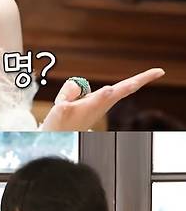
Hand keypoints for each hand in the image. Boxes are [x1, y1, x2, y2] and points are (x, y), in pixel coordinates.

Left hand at [44, 69, 163, 129]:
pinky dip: (63, 100)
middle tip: (135, 83)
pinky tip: (61, 107)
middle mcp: (94, 106)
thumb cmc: (62, 122)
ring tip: (109, 90)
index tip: (158, 72)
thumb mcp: (69, 99)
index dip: (142, 79)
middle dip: (126, 88)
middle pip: (114, 94)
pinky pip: (65, 101)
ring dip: (103, 96)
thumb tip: (78, 86)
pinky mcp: (64, 111)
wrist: (50, 139)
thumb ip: (74, 88)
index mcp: (100, 102)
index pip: (124, 89)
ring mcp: (79, 109)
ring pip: (94, 99)